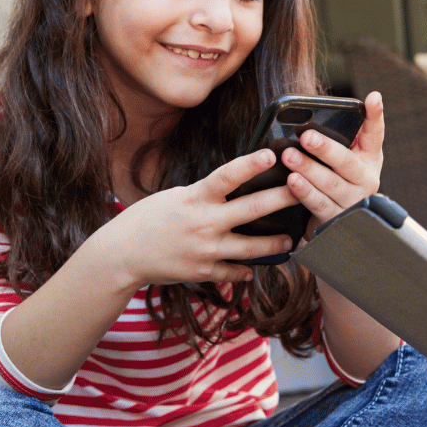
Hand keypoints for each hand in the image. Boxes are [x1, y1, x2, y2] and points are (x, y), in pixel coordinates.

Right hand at [101, 149, 303, 285]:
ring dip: (275, 244)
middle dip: (282, 199)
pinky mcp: (203, 272)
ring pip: (251, 247)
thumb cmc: (147, 220)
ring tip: (290, 240)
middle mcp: (204, 223)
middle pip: (251, 209)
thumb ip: (205, 195)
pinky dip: (245, 269)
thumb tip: (233, 188)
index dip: (250, 164)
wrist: (122, 254)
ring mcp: (206, 250)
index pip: (227, 176)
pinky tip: (254, 267)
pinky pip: (234, 271)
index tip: (271, 154)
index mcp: (194, 198)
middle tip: (303, 191)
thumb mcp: (175, 197)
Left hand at [280, 91, 383, 230]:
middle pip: (346, 162)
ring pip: (331, 184)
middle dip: (326, 148)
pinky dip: (305, 192)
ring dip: (309, 169)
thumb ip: (335, 137)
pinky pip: (320, 204)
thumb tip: (311, 118)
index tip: (374, 97)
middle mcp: (366, 180)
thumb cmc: (334, 179)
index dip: (375, 115)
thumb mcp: (340, 159)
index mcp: (369, 158)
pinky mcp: (337, 220)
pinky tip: (292, 181)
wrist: (335, 223)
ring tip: (289, 157)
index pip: (375, 133)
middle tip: (306, 136)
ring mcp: (353, 201)